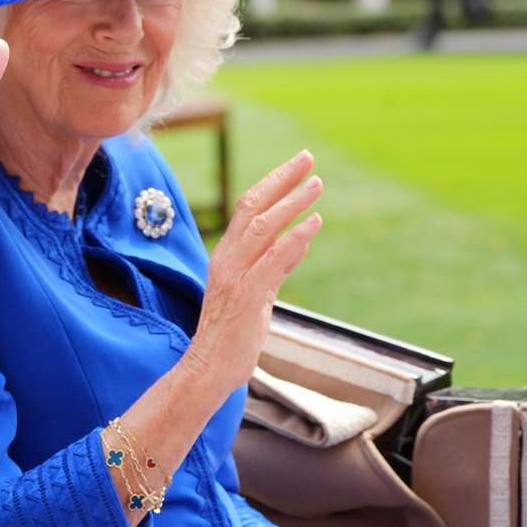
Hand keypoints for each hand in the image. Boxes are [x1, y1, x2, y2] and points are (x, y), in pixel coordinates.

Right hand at [180, 151, 323, 397]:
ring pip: (262, 227)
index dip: (273, 183)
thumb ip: (275, 265)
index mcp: (227, 255)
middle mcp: (227, 259)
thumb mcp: (258, 292)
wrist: (210, 367)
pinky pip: (273, 260)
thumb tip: (299, 240)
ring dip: (292, 203)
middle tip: (308, 159)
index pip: (248, 208)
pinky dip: (295, 239)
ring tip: (317, 185)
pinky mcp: (247, 295)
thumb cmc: (233, 333)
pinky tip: (313, 223)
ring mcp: (235, 276)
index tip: (298, 165)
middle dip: (282, 179)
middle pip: (253, 207)